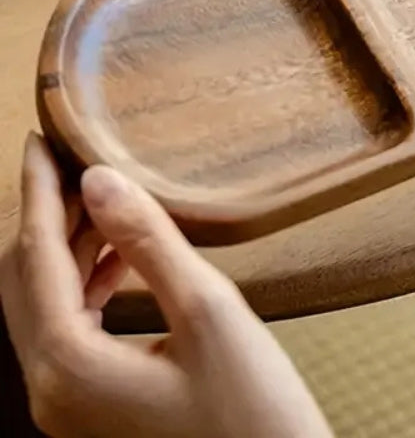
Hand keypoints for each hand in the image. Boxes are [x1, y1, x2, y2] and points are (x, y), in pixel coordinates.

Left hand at [0, 134, 332, 437]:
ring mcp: (69, 404)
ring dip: (67, 247)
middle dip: (46, 216)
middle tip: (74, 162)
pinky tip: (120, 256)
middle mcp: (52, 390)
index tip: (39, 141)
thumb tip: (100, 181)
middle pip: (24, 282)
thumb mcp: (208, 310)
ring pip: (43, 305)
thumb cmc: (252, 409)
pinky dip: (84, 282)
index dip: (38, 192)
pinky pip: (66, 329)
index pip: (35, 257)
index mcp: (68, 366)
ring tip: (106, 199)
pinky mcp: (94, 406)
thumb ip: (148, 242)